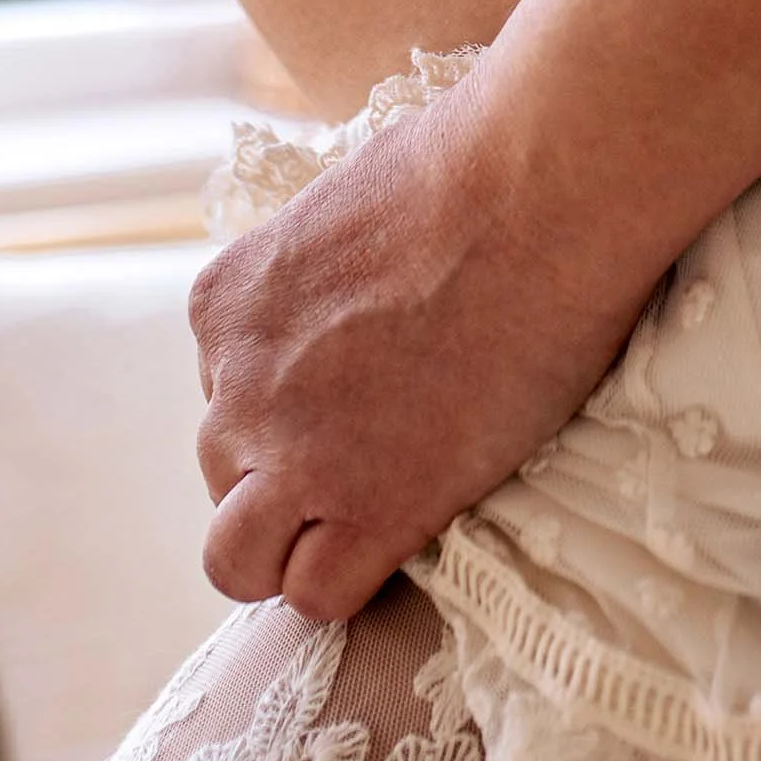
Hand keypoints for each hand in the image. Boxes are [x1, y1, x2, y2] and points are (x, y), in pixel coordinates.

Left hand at [189, 84, 652, 622]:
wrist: (537, 191)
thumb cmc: (470, 167)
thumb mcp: (347, 202)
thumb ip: (324, 270)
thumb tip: (358, 287)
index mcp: (225, 306)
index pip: (223, 397)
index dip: (287, 408)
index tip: (351, 397)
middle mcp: (235, 387)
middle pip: (226, 474)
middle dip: (284, 475)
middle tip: (371, 453)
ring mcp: (293, 455)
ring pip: (238, 562)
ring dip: (294, 550)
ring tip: (371, 524)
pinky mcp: (368, 507)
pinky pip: (321, 593)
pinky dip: (355, 582)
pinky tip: (407, 541)